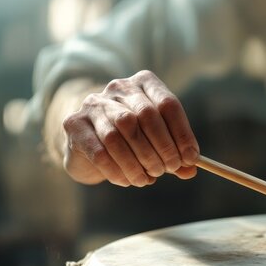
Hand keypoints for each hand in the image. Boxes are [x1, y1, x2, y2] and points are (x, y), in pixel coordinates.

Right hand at [61, 70, 198, 186]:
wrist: (87, 142)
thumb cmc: (131, 140)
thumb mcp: (157, 143)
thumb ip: (175, 154)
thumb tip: (191, 170)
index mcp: (144, 84)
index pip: (168, 104)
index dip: (182, 134)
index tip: (191, 158)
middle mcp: (118, 88)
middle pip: (145, 115)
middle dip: (162, 147)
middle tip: (170, 169)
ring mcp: (93, 104)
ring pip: (120, 133)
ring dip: (139, 161)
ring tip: (148, 179)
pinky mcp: (74, 124)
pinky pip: (99, 151)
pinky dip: (118, 170)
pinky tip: (128, 181)